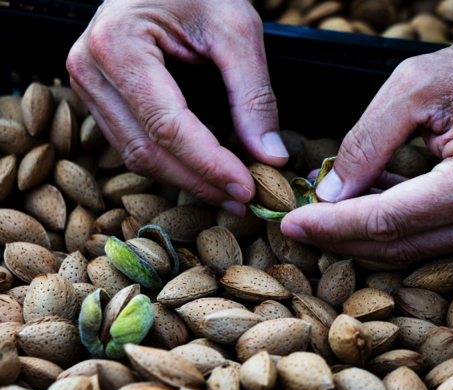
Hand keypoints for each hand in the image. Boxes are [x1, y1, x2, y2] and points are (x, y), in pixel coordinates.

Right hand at [67, 0, 288, 216]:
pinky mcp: (99, 95)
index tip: (246, 187)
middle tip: (242, 200)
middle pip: (147, 150)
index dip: (209, 165)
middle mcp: (89, 68)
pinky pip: (132, 143)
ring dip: (185, 179)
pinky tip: (203, 172)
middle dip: (199, 182)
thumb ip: (253, 95)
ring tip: (228, 192)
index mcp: (118, 45)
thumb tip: (269, 157)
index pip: (167, 126)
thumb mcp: (236, 30)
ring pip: (136, 155)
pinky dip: (170, 163)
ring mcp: (88, 84)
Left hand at [281, 0, 452, 262]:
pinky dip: (391, 223)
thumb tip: (329, 193)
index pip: (389, 221)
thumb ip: (366, 142)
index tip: (290, 222)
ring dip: (362, 231)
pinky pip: (431, 235)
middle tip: (296, 223)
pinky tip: (361, 199)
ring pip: (412, 247)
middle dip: (340, 236)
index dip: (333, 225)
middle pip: (399, 245)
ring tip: (321, 206)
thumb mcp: (413, 87)